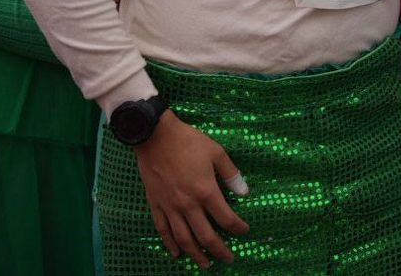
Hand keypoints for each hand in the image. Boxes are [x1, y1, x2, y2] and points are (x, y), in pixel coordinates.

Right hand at [134, 111, 249, 268]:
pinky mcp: (155, 205)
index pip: (225, 218)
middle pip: (205, 236)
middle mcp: (188, 205)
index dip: (237, 228)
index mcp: (206, 192)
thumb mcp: (217, 153)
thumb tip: (244, 192)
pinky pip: (163, 230)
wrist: (155, 137)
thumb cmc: (189, 142)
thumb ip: (231, 174)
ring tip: (205, 264)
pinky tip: (177, 253)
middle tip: (228, 259)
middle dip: (219, 250)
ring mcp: (170, 207)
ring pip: (183, 239)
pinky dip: (170, 244)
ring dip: (195, 254)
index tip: (244, 231)